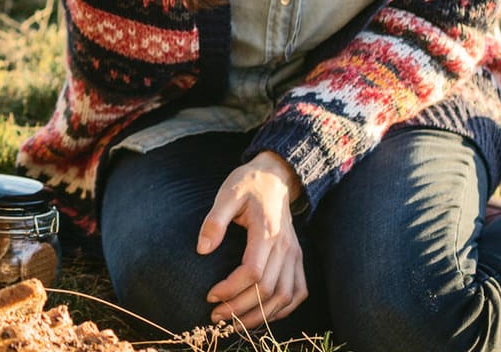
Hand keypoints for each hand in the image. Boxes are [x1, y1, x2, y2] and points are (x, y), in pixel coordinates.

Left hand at [198, 151, 308, 328]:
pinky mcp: (298, 259)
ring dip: (261, 316)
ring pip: (285, 297)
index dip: (231, 289)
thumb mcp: (226, 194)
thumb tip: (202, 250)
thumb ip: (214, 221)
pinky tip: (263, 316)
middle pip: (268, 290)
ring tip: (235, 323)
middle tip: (216, 316)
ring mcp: (295, 254)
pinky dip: (283, 309)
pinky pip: (298, 292)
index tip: (210, 295)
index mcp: (267, 231)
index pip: (253, 271)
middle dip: (241, 309)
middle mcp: (285, 247)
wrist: (275, 177)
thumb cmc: (247, 184)